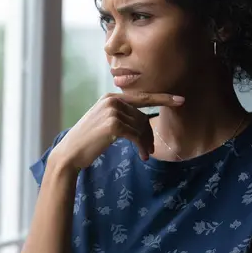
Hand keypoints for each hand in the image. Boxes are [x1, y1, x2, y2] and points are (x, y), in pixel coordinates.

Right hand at [51, 92, 184, 170]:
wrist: (70, 152)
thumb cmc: (89, 141)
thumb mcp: (104, 122)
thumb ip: (122, 116)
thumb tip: (145, 122)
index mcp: (110, 97)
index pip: (142, 96)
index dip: (163, 98)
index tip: (181, 100)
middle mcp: (112, 101)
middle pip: (143, 116)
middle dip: (149, 134)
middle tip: (150, 149)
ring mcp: (112, 111)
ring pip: (141, 127)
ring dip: (146, 143)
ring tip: (145, 154)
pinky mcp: (113, 125)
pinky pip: (137, 135)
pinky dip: (142, 147)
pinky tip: (142, 156)